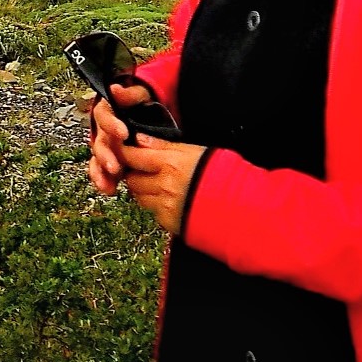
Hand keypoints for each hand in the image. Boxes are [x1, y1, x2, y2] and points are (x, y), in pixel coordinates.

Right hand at [87, 81, 150, 196]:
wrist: (151, 117)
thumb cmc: (145, 103)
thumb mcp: (142, 94)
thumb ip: (131, 93)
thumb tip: (116, 90)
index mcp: (107, 110)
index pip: (103, 115)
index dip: (111, 125)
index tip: (123, 133)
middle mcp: (101, 129)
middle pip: (98, 141)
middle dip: (105, 155)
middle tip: (115, 166)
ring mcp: (104, 145)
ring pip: (97, 159)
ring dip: (101, 172)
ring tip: (109, 183)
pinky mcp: (109, 160)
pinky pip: (101, 171)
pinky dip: (103, 180)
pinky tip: (109, 189)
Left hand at [88, 86, 208, 234]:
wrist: (238, 206)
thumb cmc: (218, 173)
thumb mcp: (193, 150)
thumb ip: (163, 145)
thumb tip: (139, 138)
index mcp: (170, 164)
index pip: (132, 156)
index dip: (123, 152)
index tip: (123, 149)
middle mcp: (164, 186)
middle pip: (132, 179)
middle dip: (132, 173)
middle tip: (140, 168)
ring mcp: (165, 206)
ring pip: (139, 197)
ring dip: (142, 190)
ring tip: (155, 183)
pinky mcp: (169, 223)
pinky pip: (151, 211)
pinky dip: (154, 204)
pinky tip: (167, 198)